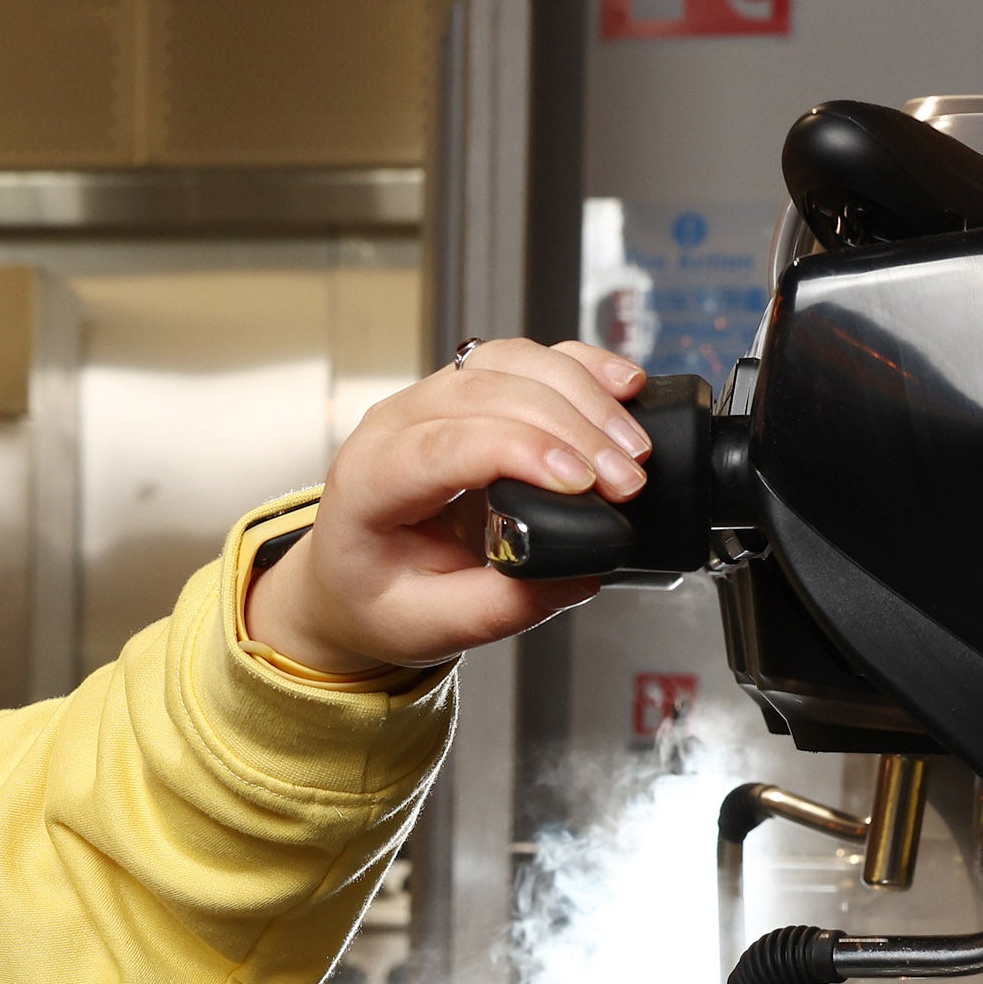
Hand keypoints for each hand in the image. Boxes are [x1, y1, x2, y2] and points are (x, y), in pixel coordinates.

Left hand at [244, 337, 650, 676]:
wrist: (350, 578)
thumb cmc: (376, 596)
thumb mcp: (428, 625)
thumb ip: (501, 608)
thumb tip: (579, 574)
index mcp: (370, 482)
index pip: (445, 444)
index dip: (521, 451)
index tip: (581, 483)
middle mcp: (395, 424)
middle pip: (488, 392)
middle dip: (572, 428)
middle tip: (627, 479)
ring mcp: (430, 398)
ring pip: (511, 361)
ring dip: (583, 394)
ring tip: (632, 446)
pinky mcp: (468, 391)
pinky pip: (524, 358)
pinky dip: (577, 366)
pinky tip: (620, 385)